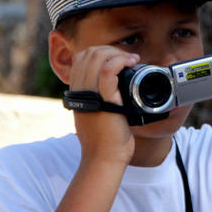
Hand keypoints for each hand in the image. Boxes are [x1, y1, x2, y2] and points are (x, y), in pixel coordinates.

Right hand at [68, 46, 139, 164]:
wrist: (105, 160)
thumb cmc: (107, 144)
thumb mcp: (99, 119)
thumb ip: (101, 105)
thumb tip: (116, 97)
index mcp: (78, 94)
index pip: (81, 60)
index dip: (100, 53)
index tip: (119, 59)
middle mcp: (80, 92)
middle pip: (88, 54)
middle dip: (110, 50)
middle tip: (128, 59)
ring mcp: (90, 95)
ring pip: (96, 58)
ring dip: (117, 53)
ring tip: (132, 59)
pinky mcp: (104, 100)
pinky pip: (107, 71)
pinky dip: (120, 61)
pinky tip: (131, 63)